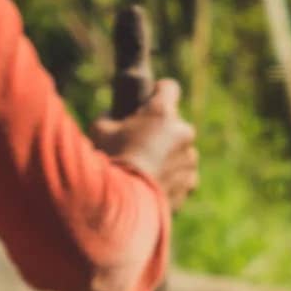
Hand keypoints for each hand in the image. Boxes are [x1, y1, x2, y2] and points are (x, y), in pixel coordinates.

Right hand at [92, 77, 199, 211]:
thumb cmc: (110, 160)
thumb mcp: (100, 129)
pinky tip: (151, 185)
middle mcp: (182, 132)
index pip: (169, 87)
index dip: (157, 93)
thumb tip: (114, 115)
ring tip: (144, 170)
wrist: (122, 203)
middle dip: (160, 131)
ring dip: (168, 156)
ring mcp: (189, 159)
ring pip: (181, 151)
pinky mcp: (190, 183)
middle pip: (175, 124)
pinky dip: (172, 179)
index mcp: (162, 112)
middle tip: (137, 144)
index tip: (146, 102)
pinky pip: (183, 175)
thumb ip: (111, 116)